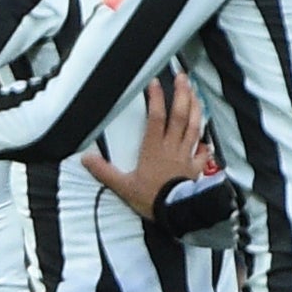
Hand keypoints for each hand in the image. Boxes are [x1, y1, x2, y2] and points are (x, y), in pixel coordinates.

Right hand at [80, 74, 205, 217]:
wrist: (175, 213)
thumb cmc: (151, 199)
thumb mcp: (122, 186)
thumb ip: (104, 171)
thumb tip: (86, 159)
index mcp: (153, 149)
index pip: (155, 117)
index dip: (156, 98)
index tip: (155, 82)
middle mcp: (171, 147)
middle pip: (179, 115)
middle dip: (182, 94)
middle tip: (183, 78)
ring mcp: (186, 155)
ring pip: (194, 126)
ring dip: (195, 108)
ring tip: (195, 93)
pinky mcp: (195, 166)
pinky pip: (202, 150)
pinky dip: (205, 142)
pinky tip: (206, 137)